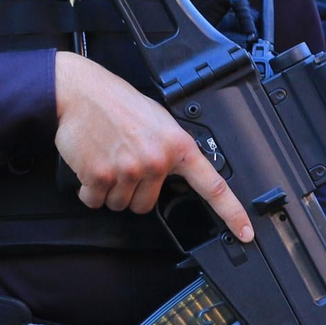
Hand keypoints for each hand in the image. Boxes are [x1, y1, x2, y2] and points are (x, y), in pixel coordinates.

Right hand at [53, 51, 252, 239]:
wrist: (80, 92)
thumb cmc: (118, 104)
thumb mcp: (160, 121)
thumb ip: (172, 150)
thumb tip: (180, 174)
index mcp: (178, 146)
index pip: (213, 186)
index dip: (232, 213)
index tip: (244, 232)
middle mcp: (157, 161)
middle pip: (147, 205)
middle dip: (133, 191)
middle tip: (124, 163)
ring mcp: (129, 169)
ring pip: (121, 205)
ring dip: (111, 191)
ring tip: (108, 159)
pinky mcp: (100, 175)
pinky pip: (95, 201)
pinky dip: (89, 191)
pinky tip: (91, 165)